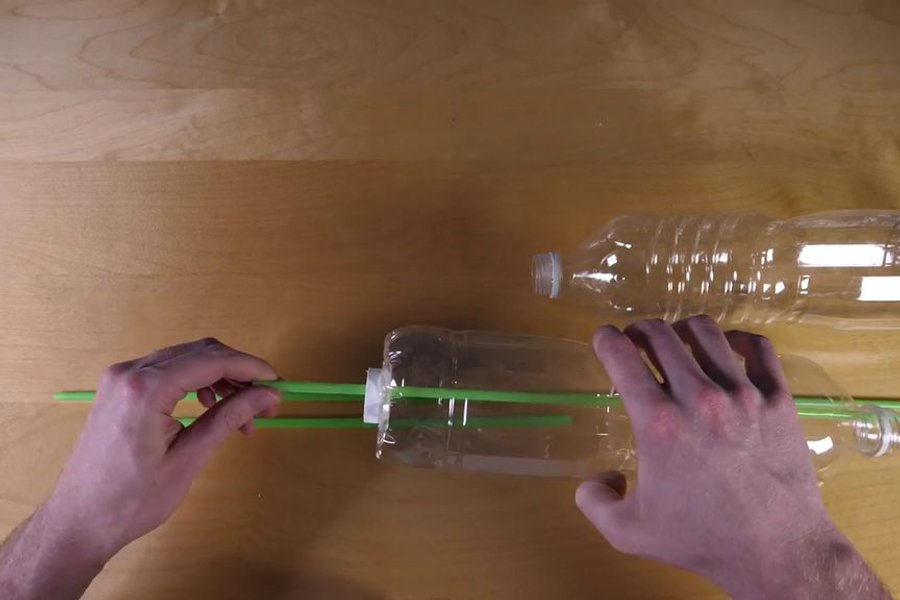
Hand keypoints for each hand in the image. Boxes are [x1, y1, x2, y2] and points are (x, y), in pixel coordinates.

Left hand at [0, 338, 280, 599]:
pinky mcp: (119, 387)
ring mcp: (121, 377)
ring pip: (185, 359)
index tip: (278, 383)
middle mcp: (130, 372)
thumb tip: (268, 395)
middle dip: (238, 373)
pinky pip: (167, 370)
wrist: (79, 521)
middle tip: (265, 403)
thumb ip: (228, 418)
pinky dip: (196, 382)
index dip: (250, 367)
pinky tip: (209, 406)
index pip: (211, 360)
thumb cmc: (133, 500)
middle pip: (200, 352)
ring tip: (241, 413)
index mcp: (146, 388)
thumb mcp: (189, 459)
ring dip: (219, 378)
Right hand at [576, 316, 888, 598]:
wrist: (777, 550)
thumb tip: (597, 479)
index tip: (603, 340)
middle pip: (660, 334)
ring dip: (682, 329)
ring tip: (677, 341)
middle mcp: (697, 397)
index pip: (621, 355)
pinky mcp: (778, 399)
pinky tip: (728, 346)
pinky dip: (737, 338)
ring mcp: (742, 393)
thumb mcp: (628, 531)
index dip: (605, 340)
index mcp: (657, 422)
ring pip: (706, 332)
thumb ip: (594, 501)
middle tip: (636, 340)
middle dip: (639, 330)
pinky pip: (758, 348)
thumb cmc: (703, 540)